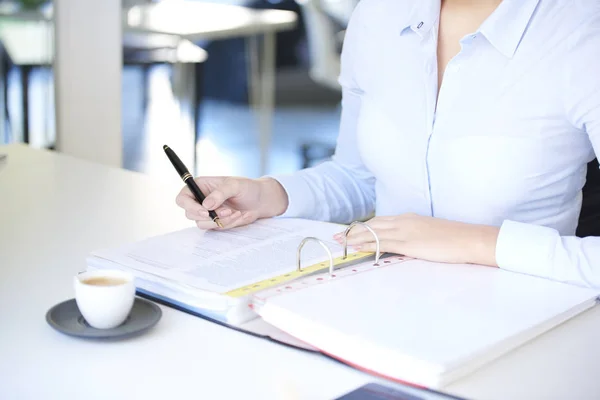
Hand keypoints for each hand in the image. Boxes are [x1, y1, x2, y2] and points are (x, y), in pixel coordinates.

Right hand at [175, 176, 288, 229]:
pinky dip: (227, 224)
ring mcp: (207, 212)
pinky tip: (238, 215)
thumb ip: (220, 193)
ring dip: (220, 220)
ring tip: (235, 212)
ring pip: (202, 224)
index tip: (205, 211)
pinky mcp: (215, 222)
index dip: (189, 206)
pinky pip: (215, 228)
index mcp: (200, 186)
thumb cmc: (247, 188)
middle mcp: (200, 199)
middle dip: (209, 216)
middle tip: (227, 212)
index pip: (183, 198)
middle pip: (190, 214)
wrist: (261, 201)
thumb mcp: (235, 185)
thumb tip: (206, 204)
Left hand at [334, 213, 499, 265]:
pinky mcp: (408, 243)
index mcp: (409, 218)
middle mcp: (404, 221)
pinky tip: (356, 247)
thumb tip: (407, 244)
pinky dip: (366, 244)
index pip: (380, 221)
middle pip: (372, 225)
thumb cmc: (455, 239)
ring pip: (373, 232)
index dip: (364, 227)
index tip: (350, 231)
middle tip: (337, 237)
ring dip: (354, 238)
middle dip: (353, 231)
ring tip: (340, 243)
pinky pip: (382, 243)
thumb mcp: (430, 234)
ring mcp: (405, 231)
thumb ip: (416, 236)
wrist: (469, 239)